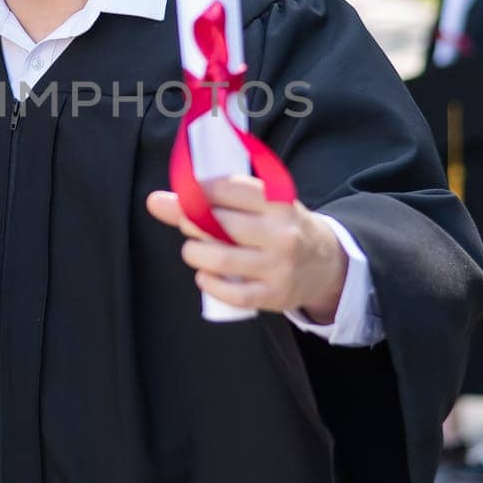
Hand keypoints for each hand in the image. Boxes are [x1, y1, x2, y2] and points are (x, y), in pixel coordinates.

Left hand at [145, 175, 345, 321]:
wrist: (326, 263)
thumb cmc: (281, 227)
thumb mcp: (260, 205)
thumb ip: (210, 200)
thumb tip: (155, 201)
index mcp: (279, 202)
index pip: (230, 188)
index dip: (200, 190)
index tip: (188, 194)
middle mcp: (281, 233)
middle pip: (221, 224)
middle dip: (192, 223)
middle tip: (188, 225)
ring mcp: (279, 266)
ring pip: (221, 259)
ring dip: (195, 254)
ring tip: (194, 251)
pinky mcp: (275, 295)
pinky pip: (234, 294)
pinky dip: (210, 284)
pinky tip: (205, 276)